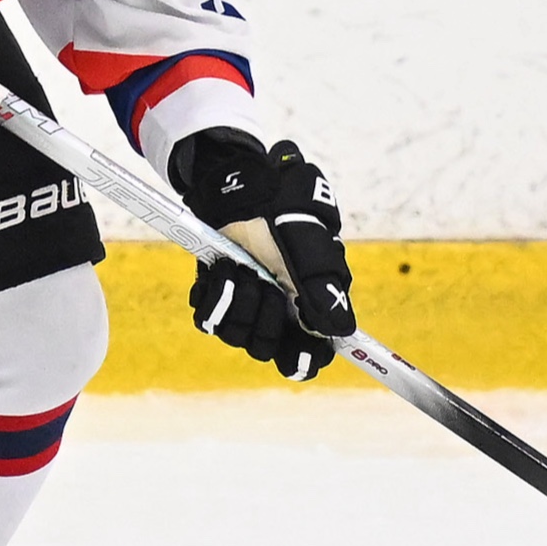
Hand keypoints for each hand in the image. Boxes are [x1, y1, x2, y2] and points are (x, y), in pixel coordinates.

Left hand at [168, 129, 353, 380]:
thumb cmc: (282, 209)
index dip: (304, 359)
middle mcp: (278, 311)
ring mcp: (246, 305)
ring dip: (239, 302)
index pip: (310, 354)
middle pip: (268, 349)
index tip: (295, 355)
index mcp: (309, 304)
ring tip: (242, 268)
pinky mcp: (216, 296)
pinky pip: (208, 319)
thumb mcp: (310, 242)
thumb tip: (338, 330)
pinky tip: (223, 270)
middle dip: (264, 319)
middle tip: (266, 284)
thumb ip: (324, 287)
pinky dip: (214, 296)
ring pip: (236, 336)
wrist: (240, 186)